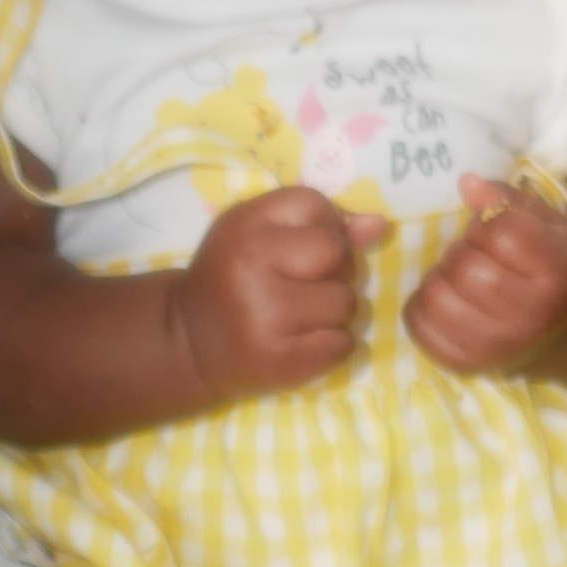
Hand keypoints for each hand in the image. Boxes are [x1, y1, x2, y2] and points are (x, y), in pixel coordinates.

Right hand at [166, 185, 387, 400]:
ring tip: (299, 316)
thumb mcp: (261, 236)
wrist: (188, 341)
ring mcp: (266, 317)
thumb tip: (378, 226)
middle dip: (334, 269)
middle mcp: (252, 266)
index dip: (322, 225)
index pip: (316, 205)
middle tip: (303, 284)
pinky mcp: (281, 361)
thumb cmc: (232, 278)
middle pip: (338, 253)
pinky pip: (343, 345)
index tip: (299, 247)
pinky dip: (331, 345)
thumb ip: (320, 225)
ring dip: (334, 311)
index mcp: (244, 226)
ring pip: (346, 303)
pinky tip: (301, 343)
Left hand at [406, 175, 566, 372]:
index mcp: (558, 272)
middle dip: (460, 251)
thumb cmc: (545, 266)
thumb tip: (467, 183)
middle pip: (466, 268)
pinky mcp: (464, 363)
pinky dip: (421, 306)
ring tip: (457, 278)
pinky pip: (419, 326)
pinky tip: (443, 299)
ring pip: (437, 297)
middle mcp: (530, 315)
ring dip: (438, 278)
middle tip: (472, 254)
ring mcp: (496, 346)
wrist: (555, 329)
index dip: (487, 221)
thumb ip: (508, 199)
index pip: (503, 233)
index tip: (490, 229)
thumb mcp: (544, 225)